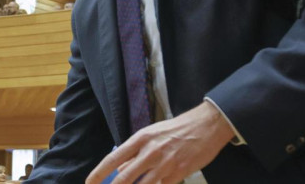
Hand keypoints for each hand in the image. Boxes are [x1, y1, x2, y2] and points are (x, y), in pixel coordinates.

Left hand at [85, 102, 234, 183]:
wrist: (206, 126)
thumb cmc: (176, 129)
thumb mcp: (152, 135)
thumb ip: (135, 152)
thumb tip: (120, 169)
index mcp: (140, 139)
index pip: (112, 159)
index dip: (98, 174)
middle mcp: (149, 152)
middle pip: (123, 178)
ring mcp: (164, 164)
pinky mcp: (178, 174)